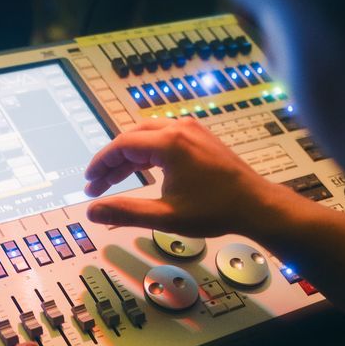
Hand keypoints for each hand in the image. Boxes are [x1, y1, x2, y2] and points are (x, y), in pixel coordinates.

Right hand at [85, 119, 284, 237]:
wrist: (254, 205)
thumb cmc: (215, 211)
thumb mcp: (165, 216)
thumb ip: (125, 212)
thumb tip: (93, 211)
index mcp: (170, 143)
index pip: (121, 145)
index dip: (100, 164)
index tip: (89, 181)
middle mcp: (179, 129)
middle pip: (131, 137)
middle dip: (111, 161)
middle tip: (97, 186)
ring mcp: (192, 130)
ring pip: (147, 136)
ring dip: (128, 157)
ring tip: (114, 182)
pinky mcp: (199, 137)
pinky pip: (163, 138)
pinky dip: (147, 153)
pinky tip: (141, 172)